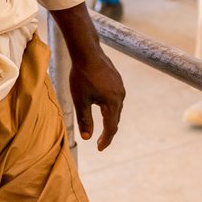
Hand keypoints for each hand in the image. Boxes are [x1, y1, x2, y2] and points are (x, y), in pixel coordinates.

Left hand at [50, 4, 124, 150]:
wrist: (87, 52)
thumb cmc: (82, 76)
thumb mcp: (80, 100)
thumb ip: (85, 119)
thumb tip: (86, 138)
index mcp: (113, 102)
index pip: (111, 127)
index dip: (106, 139)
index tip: (100, 149)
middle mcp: (120, 96)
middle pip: (115, 119)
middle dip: (108, 131)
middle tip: (100, 142)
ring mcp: (120, 87)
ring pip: (116, 108)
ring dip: (109, 119)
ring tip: (103, 127)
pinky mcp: (117, 80)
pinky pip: (115, 99)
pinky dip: (109, 107)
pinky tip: (103, 107)